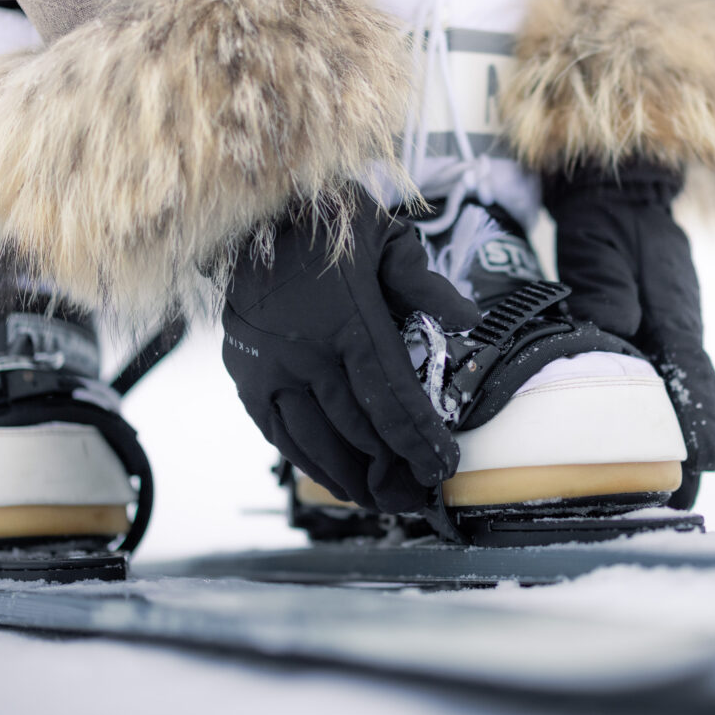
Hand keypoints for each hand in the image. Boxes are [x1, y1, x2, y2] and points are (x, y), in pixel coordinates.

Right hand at [222, 189, 479, 512]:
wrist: (246, 213)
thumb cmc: (325, 224)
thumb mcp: (384, 236)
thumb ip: (424, 283)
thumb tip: (470, 322)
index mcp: (348, 319)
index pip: (391, 396)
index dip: (419, 439)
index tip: (443, 467)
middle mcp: (306, 351)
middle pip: (357, 429)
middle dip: (392, 468)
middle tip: (418, 495)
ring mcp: (270, 368)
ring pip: (315, 441)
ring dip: (351, 478)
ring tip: (380, 501)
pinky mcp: (245, 377)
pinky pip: (278, 433)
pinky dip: (308, 461)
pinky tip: (333, 478)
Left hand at [543, 161, 714, 508]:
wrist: (614, 196)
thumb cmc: (608, 220)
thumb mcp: (602, 244)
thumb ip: (607, 286)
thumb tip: (612, 329)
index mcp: (673, 309)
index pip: (691, 372)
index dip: (701, 418)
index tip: (707, 461)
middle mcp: (675, 330)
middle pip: (690, 398)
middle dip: (691, 450)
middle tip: (685, 504)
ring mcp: (663, 337)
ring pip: (673, 398)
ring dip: (672, 444)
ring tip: (666, 496)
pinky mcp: (645, 340)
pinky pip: (653, 388)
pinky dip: (651, 423)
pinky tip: (637, 454)